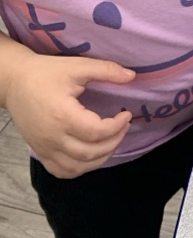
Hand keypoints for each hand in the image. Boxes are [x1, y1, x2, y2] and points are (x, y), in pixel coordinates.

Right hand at [4, 50, 134, 177]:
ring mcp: (45, 148)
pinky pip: (61, 171)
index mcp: (63, 116)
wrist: (15, 82)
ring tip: (112, 140)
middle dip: (114, 142)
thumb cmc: (46, 73)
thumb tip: (131, 76)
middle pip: (90, 153)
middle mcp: (53, 138)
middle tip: (124, 127)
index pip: (96, 132)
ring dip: (100, 159)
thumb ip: (106, 70)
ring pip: (77, 167)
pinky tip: (92, 155)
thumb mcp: (77, 66)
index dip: (117, 126)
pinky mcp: (40, 152)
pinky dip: (80, 169)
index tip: (127, 114)